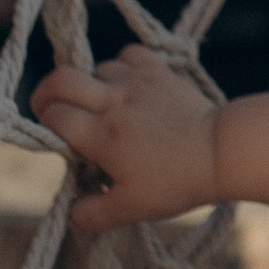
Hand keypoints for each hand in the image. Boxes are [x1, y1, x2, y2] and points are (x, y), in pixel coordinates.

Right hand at [31, 48, 220, 235]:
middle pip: (61, 80)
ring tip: (102, 106)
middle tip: (52, 109)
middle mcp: (113, 102)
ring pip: (95, 68)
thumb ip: (93, 214)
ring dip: (89, 85)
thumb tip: (70, 213)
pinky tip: (128, 85)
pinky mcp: (159, 71)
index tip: (58, 140)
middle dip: (47, 93)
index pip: (53, 117)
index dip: (46, 126)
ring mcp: (137, 82)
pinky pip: (128, 55)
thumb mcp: (131, 209)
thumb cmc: (176, 182)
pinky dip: (121, 66)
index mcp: (101, 135)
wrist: (221, 152)